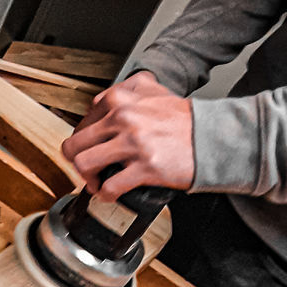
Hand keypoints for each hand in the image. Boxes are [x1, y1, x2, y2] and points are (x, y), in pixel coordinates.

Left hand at [61, 71, 194, 201]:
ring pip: (84, 164)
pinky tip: (111, 194)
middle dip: (78, 162)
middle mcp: (122, 117)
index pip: (82, 123)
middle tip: (89, 170)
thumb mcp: (153, 91)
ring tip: (98, 183)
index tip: (91, 151)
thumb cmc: (184, 121)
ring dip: (88, 179)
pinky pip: (109, 187)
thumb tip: (101, 102)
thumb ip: (126, 91)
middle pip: (75, 145)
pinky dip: (106, 195)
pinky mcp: (144, 166)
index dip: (83, 142)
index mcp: (120, 99)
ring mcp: (132, 142)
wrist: (212, 138)